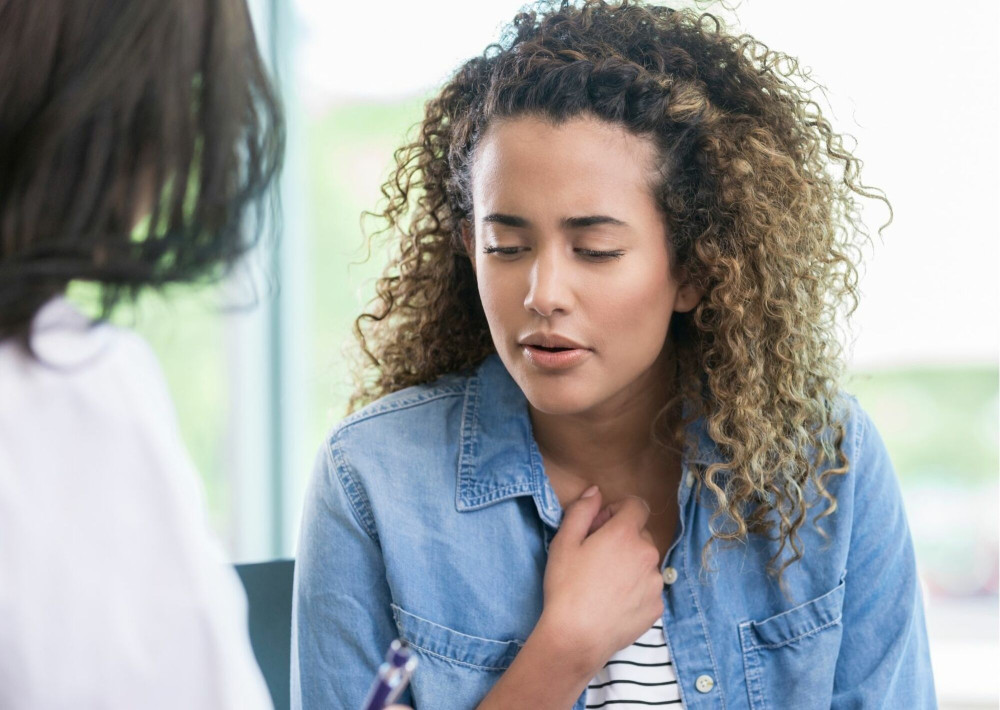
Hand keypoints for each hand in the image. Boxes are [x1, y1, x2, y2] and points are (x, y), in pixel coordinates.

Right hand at [537, 486, 662, 675]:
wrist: (577, 637)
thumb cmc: (566, 587)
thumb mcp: (564, 541)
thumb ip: (582, 510)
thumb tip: (595, 492)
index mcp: (625, 534)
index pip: (637, 505)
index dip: (618, 510)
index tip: (601, 525)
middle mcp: (648, 554)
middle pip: (641, 533)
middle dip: (622, 537)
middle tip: (597, 555)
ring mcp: (655, 582)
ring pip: (645, 562)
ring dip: (630, 563)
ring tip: (604, 582)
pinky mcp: (657, 606)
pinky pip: (648, 587)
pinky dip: (635, 588)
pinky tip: (613, 600)